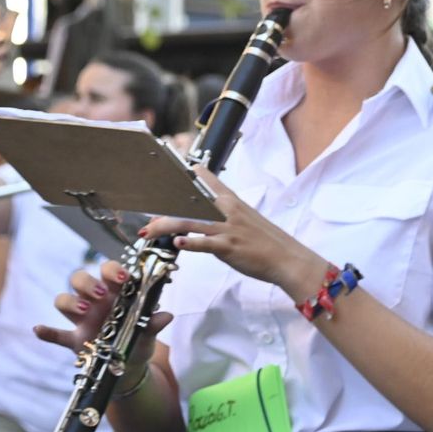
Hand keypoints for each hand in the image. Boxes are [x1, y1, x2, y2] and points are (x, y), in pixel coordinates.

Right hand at [35, 261, 173, 373]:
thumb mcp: (149, 330)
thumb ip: (154, 322)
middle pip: (79, 279)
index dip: (112, 270)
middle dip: (87, 283)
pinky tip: (40, 330)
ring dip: (70, 302)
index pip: (108, 270)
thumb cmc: (139, 337)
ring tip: (85, 310)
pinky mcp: (73, 339)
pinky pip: (55, 334)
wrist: (130, 364)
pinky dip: (47, 332)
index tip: (123, 278)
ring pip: (63, 300)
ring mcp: (81, 319)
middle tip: (100, 294)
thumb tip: (167, 315)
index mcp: (115, 292)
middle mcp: (95, 301)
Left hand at [141, 168, 327, 298]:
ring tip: (147, 232)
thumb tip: (201, 214)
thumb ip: (222, 214)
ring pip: (190, 221)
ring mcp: (228, 228)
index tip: (161, 173)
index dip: (181, 174)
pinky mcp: (229, 247)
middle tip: (146, 215)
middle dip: (164, 205)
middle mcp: (227, 210)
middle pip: (189, 200)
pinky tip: (178, 243)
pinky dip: (191, 243)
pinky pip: (206, 243)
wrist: (287, 258)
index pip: (204, 177)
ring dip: (165, 226)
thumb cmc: (266, 241)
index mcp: (231, 201)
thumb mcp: (245, 219)